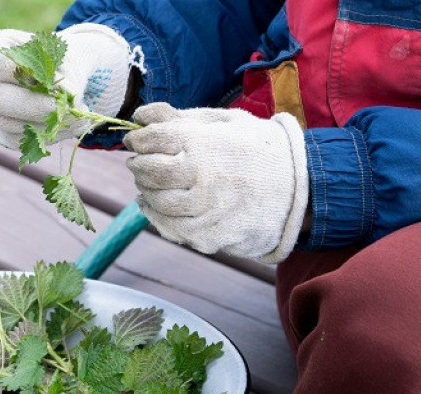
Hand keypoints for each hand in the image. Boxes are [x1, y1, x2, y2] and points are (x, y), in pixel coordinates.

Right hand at [0, 23, 134, 148]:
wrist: (71, 77)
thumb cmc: (67, 59)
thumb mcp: (74, 56)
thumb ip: (70, 71)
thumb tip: (67, 95)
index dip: (20, 71)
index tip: (47, 72)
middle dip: (34, 105)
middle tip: (62, 106)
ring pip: (9, 125)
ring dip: (46, 123)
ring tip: (79, 113)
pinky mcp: (6, 133)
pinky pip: (21, 140)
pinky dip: (50, 135)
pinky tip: (72, 124)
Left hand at [123, 103, 309, 262]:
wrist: (303, 188)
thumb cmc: (260, 149)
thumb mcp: (227, 122)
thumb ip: (182, 118)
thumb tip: (141, 114)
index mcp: (206, 143)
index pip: (153, 139)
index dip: (138, 138)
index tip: (135, 140)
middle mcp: (203, 176)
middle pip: (150, 171)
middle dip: (139, 165)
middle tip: (139, 162)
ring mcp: (206, 209)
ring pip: (157, 202)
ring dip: (146, 191)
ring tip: (149, 184)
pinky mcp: (209, 235)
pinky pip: (170, 228)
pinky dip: (155, 216)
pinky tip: (152, 206)